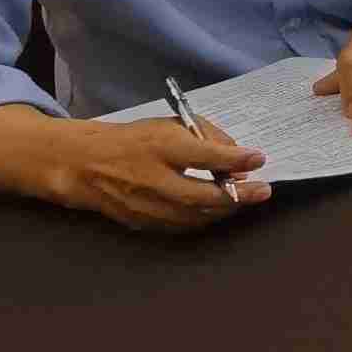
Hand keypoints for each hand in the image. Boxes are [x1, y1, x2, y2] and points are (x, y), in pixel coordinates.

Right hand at [47, 118, 267, 232]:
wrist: (87, 164)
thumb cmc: (137, 140)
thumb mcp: (171, 125)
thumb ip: (206, 137)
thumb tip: (240, 157)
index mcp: (158, 146)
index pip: (202, 154)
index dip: (233, 158)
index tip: (259, 158)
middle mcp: (151, 180)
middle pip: (201, 195)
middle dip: (238, 195)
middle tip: (263, 190)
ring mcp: (145, 207)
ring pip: (194, 217)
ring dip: (224, 210)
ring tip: (245, 199)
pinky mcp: (142, 223)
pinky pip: (181, 226)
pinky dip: (205, 218)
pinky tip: (219, 209)